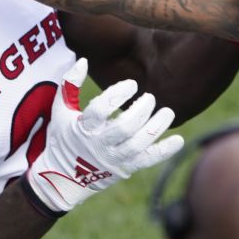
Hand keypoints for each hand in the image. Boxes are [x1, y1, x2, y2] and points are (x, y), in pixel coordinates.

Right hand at [24, 58, 183, 214]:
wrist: (64, 178)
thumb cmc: (63, 137)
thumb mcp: (61, 111)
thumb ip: (69, 84)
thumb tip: (83, 61)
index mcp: (83, 128)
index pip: (101, 109)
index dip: (117, 95)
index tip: (132, 84)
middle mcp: (99, 145)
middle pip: (124, 128)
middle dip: (141, 111)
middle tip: (150, 97)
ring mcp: (114, 159)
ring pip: (139, 144)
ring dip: (156, 128)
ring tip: (168, 112)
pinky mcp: (125, 168)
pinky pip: (147, 160)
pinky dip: (164, 151)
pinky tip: (178, 140)